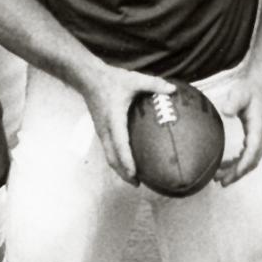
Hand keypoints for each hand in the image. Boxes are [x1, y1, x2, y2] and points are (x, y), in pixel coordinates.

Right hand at [79, 62, 165, 184]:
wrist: (87, 77)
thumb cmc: (111, 79)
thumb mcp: (134, 79)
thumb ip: (153, 84)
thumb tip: (173, 90)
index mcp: (114, 120)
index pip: (120, 145)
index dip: (126, 161)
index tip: (134, 174)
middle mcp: (105, 129)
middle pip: (111, 158)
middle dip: (123, 173)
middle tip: (137, 183)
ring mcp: (101, 130)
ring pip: (108, 155)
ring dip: (119, 168)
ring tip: (133, 177)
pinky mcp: (101, 129)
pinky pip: (108, 148)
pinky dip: (117, 158)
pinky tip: (128, 159)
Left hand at [214, 67, 261, 186]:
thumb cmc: (250, 89)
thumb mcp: (239, 93)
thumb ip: (233, 102)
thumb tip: (226, 111)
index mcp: (259, 129)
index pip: (251, 154)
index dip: (240, 167)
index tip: (228, 178)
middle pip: (251, 162)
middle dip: (236, 174)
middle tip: (219, 182)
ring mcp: (261, 138)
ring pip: (251, 161)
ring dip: (237, 171)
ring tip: (220, 178)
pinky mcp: (257, 136)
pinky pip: (249, 155)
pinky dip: (239, 163)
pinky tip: (226, 165)